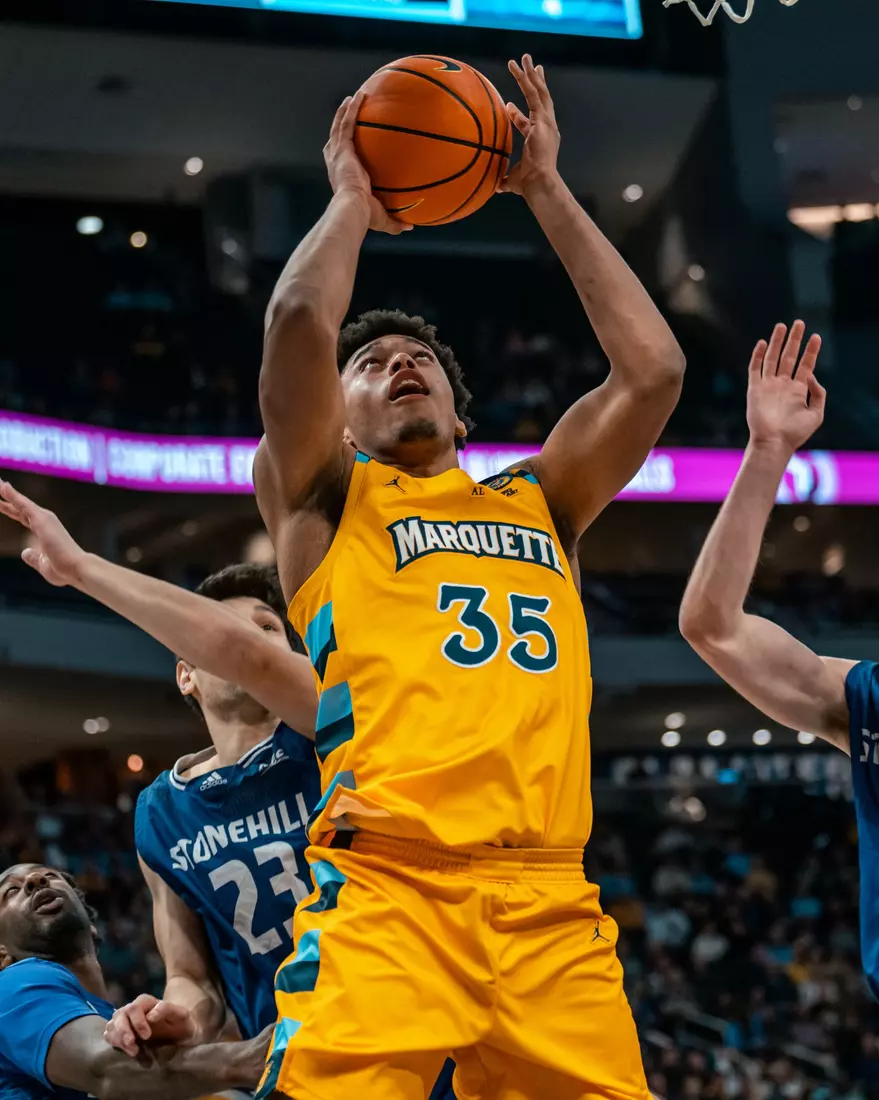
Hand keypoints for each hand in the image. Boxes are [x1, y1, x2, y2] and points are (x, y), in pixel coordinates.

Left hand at [0, 481, 86, 585]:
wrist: (77, 569)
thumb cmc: (65, 570)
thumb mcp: (43, 564)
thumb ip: (33, 557)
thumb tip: (25, 552)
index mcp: (44, 532)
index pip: (24, 517)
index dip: (12, 510)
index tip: (2, 504)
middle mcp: (45, 522)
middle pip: (20, 507)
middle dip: (7, 499)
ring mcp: (44, 519)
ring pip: (20, 502)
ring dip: (7, 492)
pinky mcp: (42, 519)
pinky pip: (23, 504)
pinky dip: (13, 495)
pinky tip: (3, 487)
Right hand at [104, 995, 194, 1056]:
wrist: (179, 1029)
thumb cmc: (181, 1022)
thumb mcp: (181, 1015)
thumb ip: (168, 1009)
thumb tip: (151, 1015)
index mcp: (147, 1002)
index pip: (135, 1008)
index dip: (138, 1022)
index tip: (147, 1036)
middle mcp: (133, 1008)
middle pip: (120, 1016)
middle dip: (124, 1033)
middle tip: (134, 1048)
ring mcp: (125, 1019)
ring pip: (112, 1025)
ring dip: (118, 1039)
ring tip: (132, 1051)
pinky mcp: (120, 1031)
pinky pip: (109, 1034)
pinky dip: (113, 1042)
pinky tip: (123, 1049)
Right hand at [323, 92, 411, 235]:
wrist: (353, 209)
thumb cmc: (364, 217)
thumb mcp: (382, 219)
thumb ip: (395, 222)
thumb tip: (410, 227)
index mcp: (343, 178)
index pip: (339, 161)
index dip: (341, 151)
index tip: (346, 145)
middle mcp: (336, 164)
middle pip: (335, 140)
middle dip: (339, 126)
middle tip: (346, 114)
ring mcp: (338, 154)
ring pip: (339, 126)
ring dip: (345, 111)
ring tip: (351, 98)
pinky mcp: (342, 148)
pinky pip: (347, 123)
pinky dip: (351, 109)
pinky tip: (358, 96)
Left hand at [499, 55, 560, 196]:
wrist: (540, 183)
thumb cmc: (528, 186)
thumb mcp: (511, 181)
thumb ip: (503, 180)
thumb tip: (493, 186)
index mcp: (540, 141)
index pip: (528, 123)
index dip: (517, 116)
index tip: (508, 107)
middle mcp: (547, 129)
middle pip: (541, 100)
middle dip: (536, 83)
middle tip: (533, 67)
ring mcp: (547, 122)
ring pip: (539, 92)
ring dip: (531, 74)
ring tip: (524, 58)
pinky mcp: (543, 119)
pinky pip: (534, 93)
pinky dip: (527, 79)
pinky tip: (521, 67)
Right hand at [746, 321, 824, 453]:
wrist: (774, 442)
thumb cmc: (795, 433)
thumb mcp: (817, 414)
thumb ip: (818, 393)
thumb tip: (811, 376)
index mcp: (798, 390)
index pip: (806, 365)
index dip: (811, 351)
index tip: (816, 337)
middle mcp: (783, 385)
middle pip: (789, 357)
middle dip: (794, 340)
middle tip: (799, 323)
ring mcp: (768, 386)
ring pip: (772, 358)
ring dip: (777, 342)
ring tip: (782, 326)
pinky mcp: (754, 390)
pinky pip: (755, 369)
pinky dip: (757, 356)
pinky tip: (762, 343)